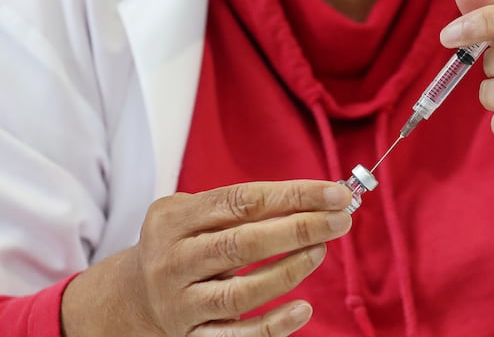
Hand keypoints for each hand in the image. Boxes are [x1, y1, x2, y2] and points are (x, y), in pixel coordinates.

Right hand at [62, 180, 351, 336]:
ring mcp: (180, 303)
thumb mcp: (194, 214)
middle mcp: (173, 260)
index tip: (335, 193)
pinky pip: (237, 336)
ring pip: (240, 293)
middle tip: (340, 220)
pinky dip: (273, 325)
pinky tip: (303, 309)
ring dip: (289, 271)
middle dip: (299, 229)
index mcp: (173, 219)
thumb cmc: (182, 244)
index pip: (241, 201)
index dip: (293, 195)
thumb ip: (245, 206)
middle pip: (242, 244)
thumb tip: (318, 200)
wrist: (130, 298)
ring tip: (321, 251)